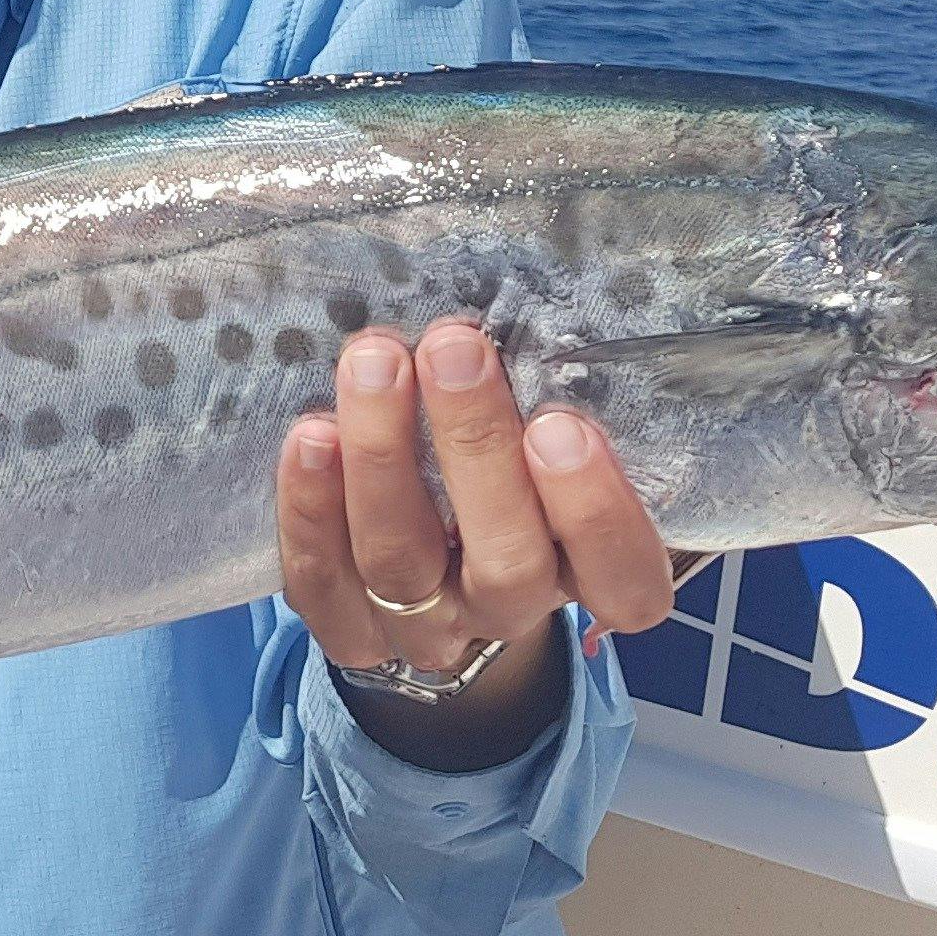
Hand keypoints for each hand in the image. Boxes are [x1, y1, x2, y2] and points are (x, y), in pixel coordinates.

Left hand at [274, 317, 676, 761]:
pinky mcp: (348, 625)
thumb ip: (560, 392)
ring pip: (402, 563)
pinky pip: (322, 581)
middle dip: (477, 450)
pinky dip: (312, 509)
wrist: (436, 548)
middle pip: (508, 564)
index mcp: (591, 573)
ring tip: (374, 362)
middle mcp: (512, 609)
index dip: (598, 514)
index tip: (563, 424)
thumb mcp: (559, 428)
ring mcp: (428, 627)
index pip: (624, 580)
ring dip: (383, 456)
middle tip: (454, 349)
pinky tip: (312, 435)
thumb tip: (540, 307)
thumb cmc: (515, 458)